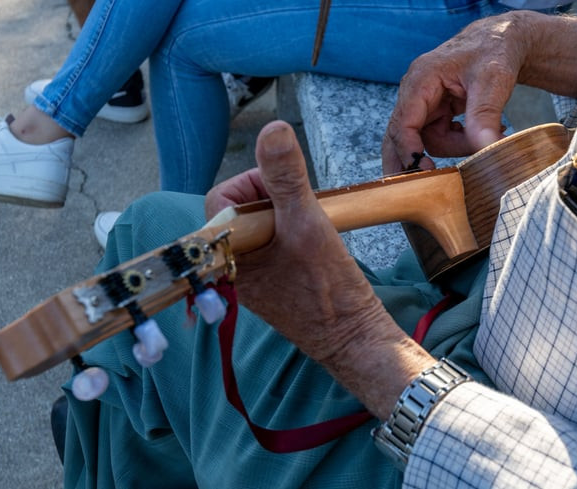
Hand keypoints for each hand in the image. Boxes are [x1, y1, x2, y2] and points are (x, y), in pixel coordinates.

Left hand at [207, 121, 434, 418]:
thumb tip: (273, 130)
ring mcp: (254, 279)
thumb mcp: (308, 223)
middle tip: (304, 209)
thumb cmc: (329, 288)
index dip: (254, 185)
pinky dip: (293, 236)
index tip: (286, 191)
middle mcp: (234, 268)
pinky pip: (274, 247)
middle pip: (243, 211)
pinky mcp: (274, 286)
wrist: (354, 338)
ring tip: (312, 227)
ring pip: (261, 228)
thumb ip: (286, 177)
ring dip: (286, 217)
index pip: (222, 199)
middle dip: (275, 200)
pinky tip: (315, 245)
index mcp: (229, 254)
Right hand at [381, 11, 576, 174]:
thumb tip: (487, 150)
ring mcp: (423, 104)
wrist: (501, 41)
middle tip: (417, 189)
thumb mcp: (493, 82)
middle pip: (398, 136)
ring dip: (454, 148)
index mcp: (421, 79)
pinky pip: (437, 139)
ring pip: (426, 141)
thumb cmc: (493, 52)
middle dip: (408, 162)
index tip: (425, 171)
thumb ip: (485, 116)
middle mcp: (415, 92)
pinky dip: (457, 143)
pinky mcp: (434, 113)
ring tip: (485, 136)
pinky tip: (477, 134)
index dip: (410, 150)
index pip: (403, 123)